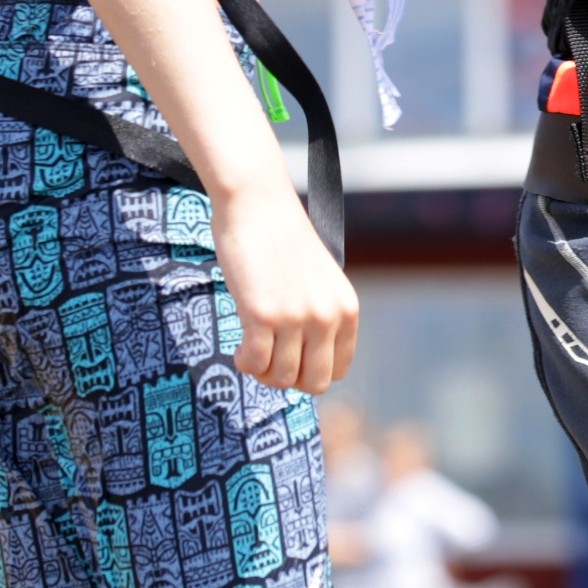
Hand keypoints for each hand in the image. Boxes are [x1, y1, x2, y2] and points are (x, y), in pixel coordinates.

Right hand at [217, 184, 359, 393]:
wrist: (259, 204)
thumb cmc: (283, 241)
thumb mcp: (319, 282)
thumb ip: (320, 318)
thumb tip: (302, 364)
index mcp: (347, 309)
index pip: (337, 370)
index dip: (309, 371)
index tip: (289, 357)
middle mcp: (327, 316)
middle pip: (313, 383)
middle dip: (287, 379)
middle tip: (268, 357)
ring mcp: (296, 317)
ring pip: (281, 379)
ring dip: (262, 371)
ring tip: (253, 347)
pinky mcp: (263, 314)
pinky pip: (254, 364)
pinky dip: (244, 362)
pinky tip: (240, 346)